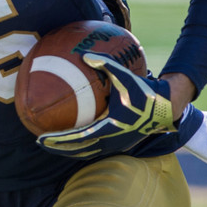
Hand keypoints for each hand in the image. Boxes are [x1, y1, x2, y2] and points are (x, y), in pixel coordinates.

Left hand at [36, 52, 177, 157]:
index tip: (42, 138)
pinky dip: (82, 148)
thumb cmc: (143, 91)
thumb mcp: (124, 76)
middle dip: (58, 148)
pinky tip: (75, 140)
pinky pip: (96, 149)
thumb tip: (85, 54)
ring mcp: (116, 145)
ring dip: (69, 150)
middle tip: (41, 142)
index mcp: (109, 127)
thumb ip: (105, 64)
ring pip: (87, 152)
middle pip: (78, 150)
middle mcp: (111, 141)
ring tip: (54, 144)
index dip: (58, 140)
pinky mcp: (121, 145)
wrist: (165, 107)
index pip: (77, 138)